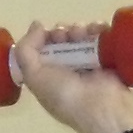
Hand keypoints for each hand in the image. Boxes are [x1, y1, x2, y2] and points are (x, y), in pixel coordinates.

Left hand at [12, 21, 132, 132]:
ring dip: (80, 29)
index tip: (48, 35)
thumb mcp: (35, 77)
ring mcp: (88, 62)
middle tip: (66, 36)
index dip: (43, 37)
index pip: (42, 48)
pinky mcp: (107, 57)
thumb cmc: (65, 95)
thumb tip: (36, 25)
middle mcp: (67, 67)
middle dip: (62, 31)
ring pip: (81, 34)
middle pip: (61, 38)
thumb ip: (26, 50)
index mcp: (48, 74)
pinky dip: (99, 29)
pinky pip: (101, 36)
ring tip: (84, 34)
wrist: (102, 108)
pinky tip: (98, 30)